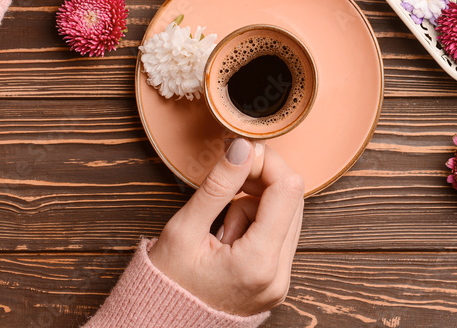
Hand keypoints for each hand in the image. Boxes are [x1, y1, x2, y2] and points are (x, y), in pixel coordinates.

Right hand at [148, 138, 304, 316]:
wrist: (163, 327)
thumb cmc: (167, 284)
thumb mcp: (184, 229)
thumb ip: (218, 186)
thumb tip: (242, 147)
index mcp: (258, 263)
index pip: (287, 189)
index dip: (267, 162)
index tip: (240, 156)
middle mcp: (278, 275)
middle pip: (293, 200)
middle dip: (263, 182)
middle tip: (228, 183)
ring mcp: (280, 282)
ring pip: (289, 216)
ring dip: (259, 204)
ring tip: (222, 222)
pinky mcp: (276, 282)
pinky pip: (280, 235)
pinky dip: (259, 224)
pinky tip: (231, 234)